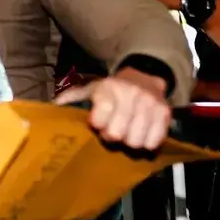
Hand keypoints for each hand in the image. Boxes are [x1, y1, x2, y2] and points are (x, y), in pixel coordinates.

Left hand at [55, 68, 171, 149]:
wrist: (144, 76)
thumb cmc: (112, 89)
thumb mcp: (90, 89)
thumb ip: (72, 98)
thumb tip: (54, 107)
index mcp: (108, 88)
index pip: (102, 115)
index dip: (98, 125)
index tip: (97, 125)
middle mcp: (130, 94)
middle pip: (118, 133)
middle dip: (113, 137)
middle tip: (112, 132)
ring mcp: (149, 104)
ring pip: (136, 140)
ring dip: (130, 142)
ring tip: (127, 134)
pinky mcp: (165, 113)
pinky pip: (155, 141)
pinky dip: (147, 143)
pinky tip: (141, 135)